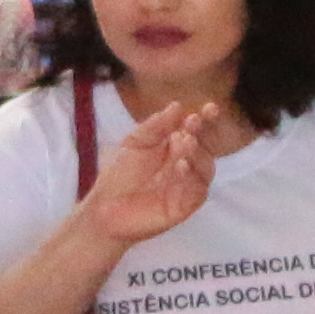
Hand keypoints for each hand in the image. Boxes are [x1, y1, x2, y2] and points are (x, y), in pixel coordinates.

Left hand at [72, 100, 226, 252]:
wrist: (104, 207)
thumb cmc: (119, 174)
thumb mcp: (134, 143)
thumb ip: (155, 126)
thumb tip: (177, 106)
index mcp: (176, 146)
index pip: (197, 130)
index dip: (206, 119)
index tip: (210, 107)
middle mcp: (187, 163)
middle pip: (206, 146)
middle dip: (205, 132)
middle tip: (194, 122)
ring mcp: (187, 185)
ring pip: (206, 167)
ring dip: (199, 153)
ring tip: (187, 142)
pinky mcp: (185, 205)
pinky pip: (197, 190)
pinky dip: (192, 176)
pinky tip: (182, 165)